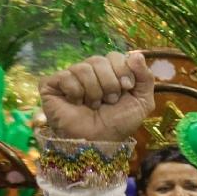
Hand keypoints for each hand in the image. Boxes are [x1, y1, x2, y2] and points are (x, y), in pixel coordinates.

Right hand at [39, 52, 155, 143]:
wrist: (98, 141)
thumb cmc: (119, 123)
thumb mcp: (142, 102)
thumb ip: (145, 77)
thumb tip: (137, 54)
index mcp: (109, 72)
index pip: (115, 55)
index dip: (122, 70)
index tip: (127, 87)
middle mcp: (89, 72)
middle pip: (99, 59)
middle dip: (109, 83)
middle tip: (109, 101)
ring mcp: (69, 77)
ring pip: (83, 68)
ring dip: (94, 91)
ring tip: (94, 105)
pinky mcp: (51, 84)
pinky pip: (66, 76)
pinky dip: (76, 93)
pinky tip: (76, 104)